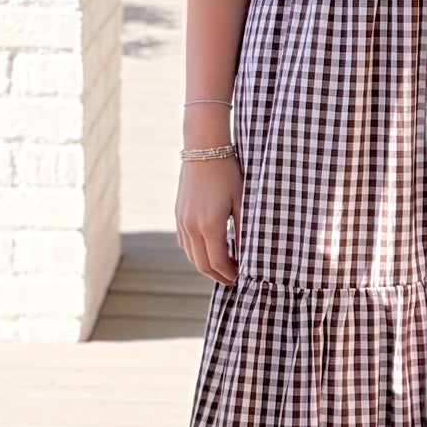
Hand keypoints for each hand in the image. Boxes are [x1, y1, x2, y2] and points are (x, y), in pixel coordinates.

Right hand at [177, 158, 241, 283]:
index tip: (241, 277)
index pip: (217, 263)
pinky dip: (197, 252)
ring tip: (225, 264)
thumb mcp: (241, 203)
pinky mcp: (178, 215)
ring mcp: (182, 221)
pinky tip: (210, 247)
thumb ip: (243, 231)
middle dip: (218, 275)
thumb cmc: (228, 173)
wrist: (204, 149)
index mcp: (209, 226)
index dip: (229, 274)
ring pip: (191, 255)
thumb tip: (248, 255)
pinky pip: (185, 243)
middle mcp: (191, 227)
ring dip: (207, 264)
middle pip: (202, 264)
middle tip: (234, 277)